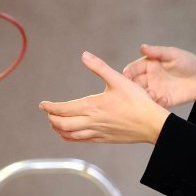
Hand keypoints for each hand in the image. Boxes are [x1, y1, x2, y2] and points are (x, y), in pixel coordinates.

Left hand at [39, 51, 170, 143]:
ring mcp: (97, 132)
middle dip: (52, 118)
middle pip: (62, 124)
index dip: (50, 107)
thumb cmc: (138, 102)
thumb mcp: (119, 79)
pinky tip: (68, 134)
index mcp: (93, 106)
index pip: (63, 109)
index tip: (43, 104)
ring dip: (59, 129)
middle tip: (48, 112)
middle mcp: (92, 121)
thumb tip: (84, 55)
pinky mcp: (104, 139)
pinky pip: (81, 140)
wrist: (152, 125)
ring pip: (70, 135)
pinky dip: (70, 137)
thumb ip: (99, 67)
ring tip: (55, 123)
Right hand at [121, 44, 195, 107]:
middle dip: (132, 87)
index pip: (134, 68)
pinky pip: (155, 104)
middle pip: (134, 83)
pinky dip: (157, 103)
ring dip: (143, 96)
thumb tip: (142, 47)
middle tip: (134, 89)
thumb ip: (158, 52)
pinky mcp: (162, 101)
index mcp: (148, 65)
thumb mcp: (173, 54)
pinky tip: (164, 99)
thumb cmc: (186, 62)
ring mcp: (154, 90)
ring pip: (142, 95)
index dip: (129, 72)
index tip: (125, 75)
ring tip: (151, 94)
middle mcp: (148, 78)